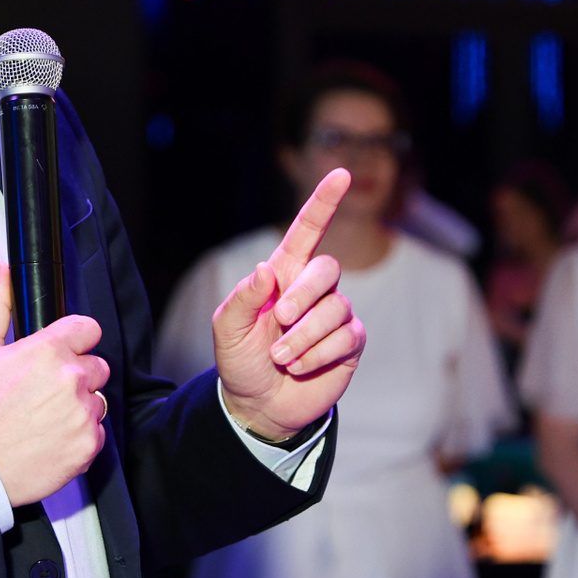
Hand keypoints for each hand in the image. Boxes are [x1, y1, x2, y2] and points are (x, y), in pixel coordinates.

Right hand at [0, 263, 107, 506]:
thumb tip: (4, 273)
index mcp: (47, 351)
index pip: (88, 328)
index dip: (76, 339)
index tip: (66, 350)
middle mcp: (71, 380)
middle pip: (96, 365)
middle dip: (76, 375)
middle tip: (45, 391)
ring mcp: (82, 413)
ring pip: (97, 400)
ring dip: (78, 406)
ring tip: (44, 417)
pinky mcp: (88, 444)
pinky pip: (97, 432)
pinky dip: (79, 436)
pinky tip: (51, 437)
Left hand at [213, 170, 366, 440]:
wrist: (259, 404)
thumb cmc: (240, 359)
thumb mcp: (227, 329)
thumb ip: (242, 297)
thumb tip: (266, 268)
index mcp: (283, 273)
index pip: (308, 230)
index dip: (324, 202)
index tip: (339, 173)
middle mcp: (313, 288)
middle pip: (328, 267)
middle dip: (302, 296)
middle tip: (277, 321)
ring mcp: (335, 314)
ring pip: (335, 309)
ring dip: (302, 337)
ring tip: (280, 356)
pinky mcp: (350, 342)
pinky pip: (345, 337)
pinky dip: (316, 354)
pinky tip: (299, 366)